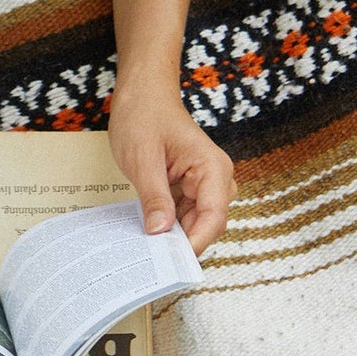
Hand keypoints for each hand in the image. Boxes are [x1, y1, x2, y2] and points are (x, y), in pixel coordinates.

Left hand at [107, 79, 234, 252]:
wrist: (141, 93)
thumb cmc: (144, 115)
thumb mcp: (143, 158)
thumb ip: (154, 197)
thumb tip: (160, 232)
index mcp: (212, 167)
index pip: (214, 216)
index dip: (195, 242)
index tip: (171, 262)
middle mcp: (215, 178)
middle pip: (208, 224)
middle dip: (183, 243)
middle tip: (153, 261)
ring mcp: (203, 183)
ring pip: (196, 223)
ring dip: (174, 236)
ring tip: (147, 250)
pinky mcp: (188, 187)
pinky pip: (184, 214)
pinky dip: (168, 225)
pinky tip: (149, 233)